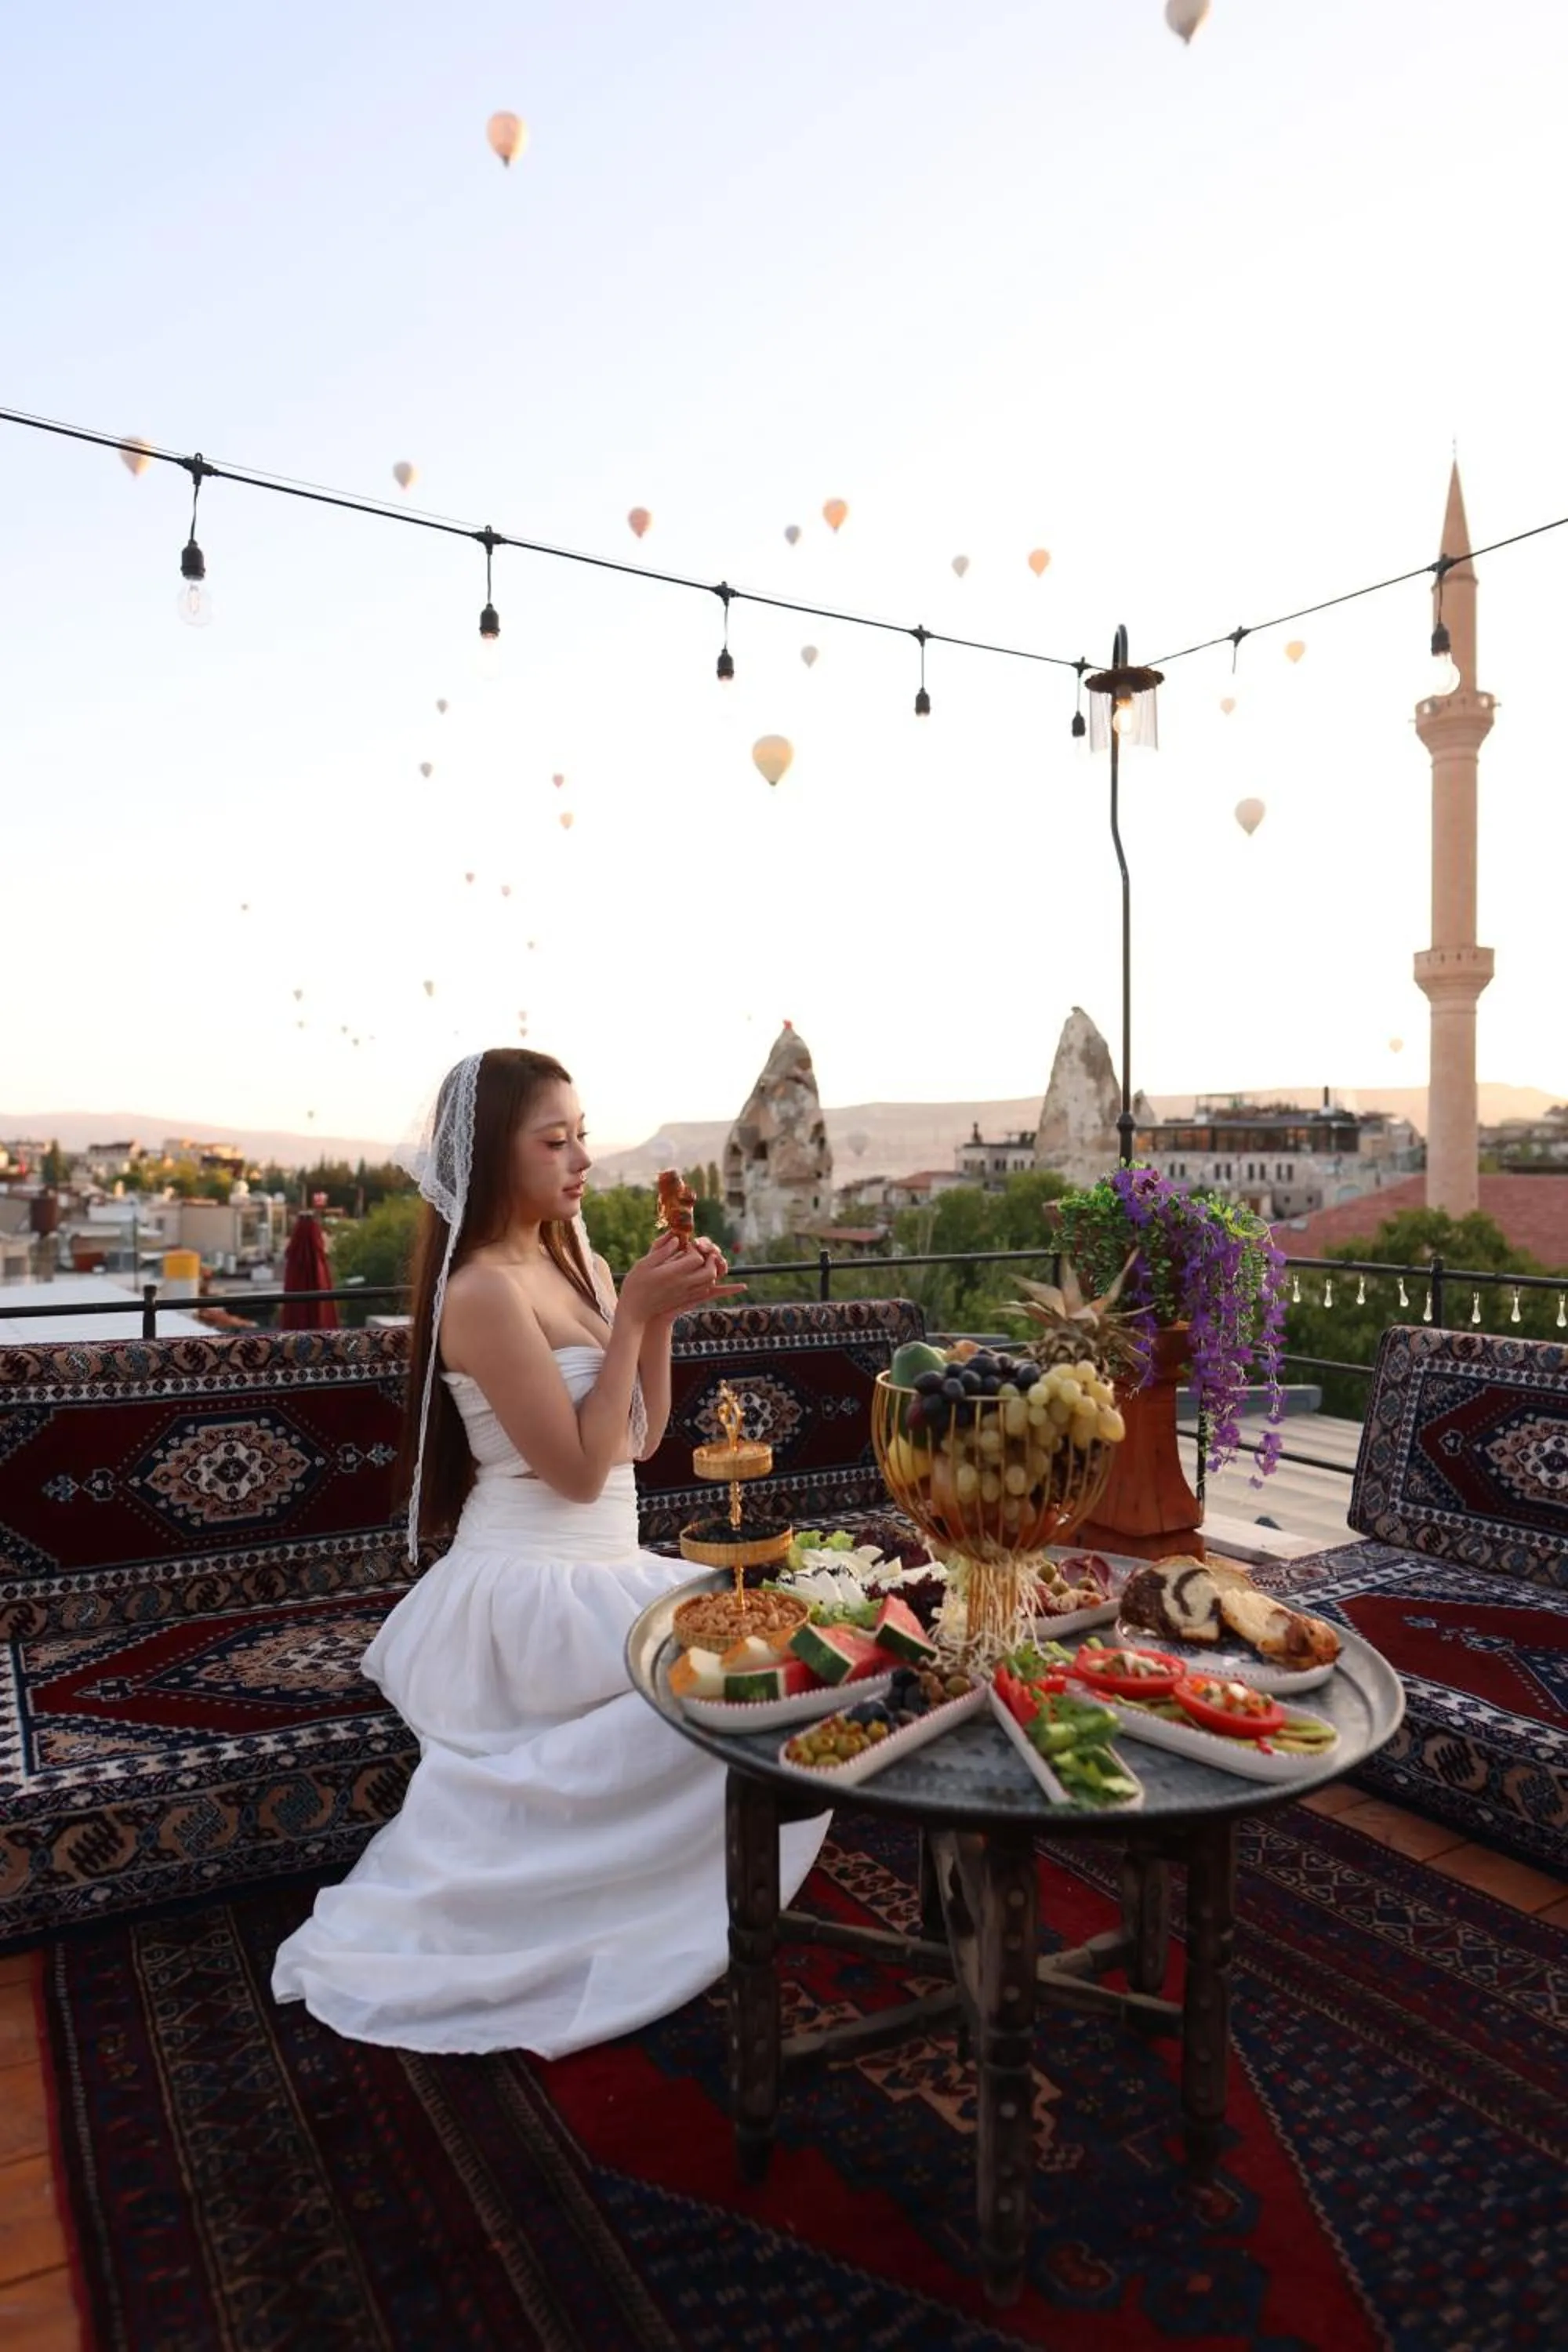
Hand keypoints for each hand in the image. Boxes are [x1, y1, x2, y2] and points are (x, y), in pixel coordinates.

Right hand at [619, 1231, 744, 1325]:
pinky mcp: (685, 1300)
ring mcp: (685, 1294)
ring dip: (707, 1270)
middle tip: (698, 1253)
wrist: (634, 1310)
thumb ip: (662, 1250)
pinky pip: (703, 1291)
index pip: (697, 1258)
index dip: (693, 1249)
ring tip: (696, 1263)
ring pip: (709, 1282)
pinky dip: (704, 1281)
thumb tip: (676, 1239)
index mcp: (673, 1273)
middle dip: (708, 1260)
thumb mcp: (644, 1263)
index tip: (684, 1246)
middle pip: (709, 1272)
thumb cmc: (635, 1285)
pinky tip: (693, 1275)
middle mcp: (683, 1284)